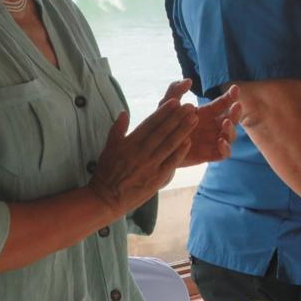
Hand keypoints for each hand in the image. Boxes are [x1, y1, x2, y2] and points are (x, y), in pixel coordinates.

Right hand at [88, 98, 197, 216]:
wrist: (105, 199)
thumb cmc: (106, 172)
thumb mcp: (108, 148)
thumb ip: (117, 129)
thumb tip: (124, 112)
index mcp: (129, 143)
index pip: (150, 124)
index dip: (164, 112)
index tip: (176, 101)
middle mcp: (141, 153)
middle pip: (163, 132)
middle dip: (178, 117)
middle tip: (191, 106)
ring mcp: (150, 166)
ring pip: (170, 144)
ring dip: (183, 131)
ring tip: (194, 119)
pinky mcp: (156, 178)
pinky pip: (171, 163)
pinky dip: (180, 152)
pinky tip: (189, 141)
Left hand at [155, 79, 240, 165]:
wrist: (156, 150)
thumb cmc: (162, 126)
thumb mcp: (165, 106)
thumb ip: (174, 91)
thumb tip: (188, 80)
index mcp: (207, 113)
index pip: (223, 103)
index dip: (231, 96)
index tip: (235, 89)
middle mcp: (213, 126)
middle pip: (232, 119)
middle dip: (236, 112)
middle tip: (236, 106)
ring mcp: (213, 141)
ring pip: (231, 135)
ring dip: (231, 129)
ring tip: (225, 123)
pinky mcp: (210, 155)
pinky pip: (224, 154)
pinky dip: (226, 148)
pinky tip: (221, 142)